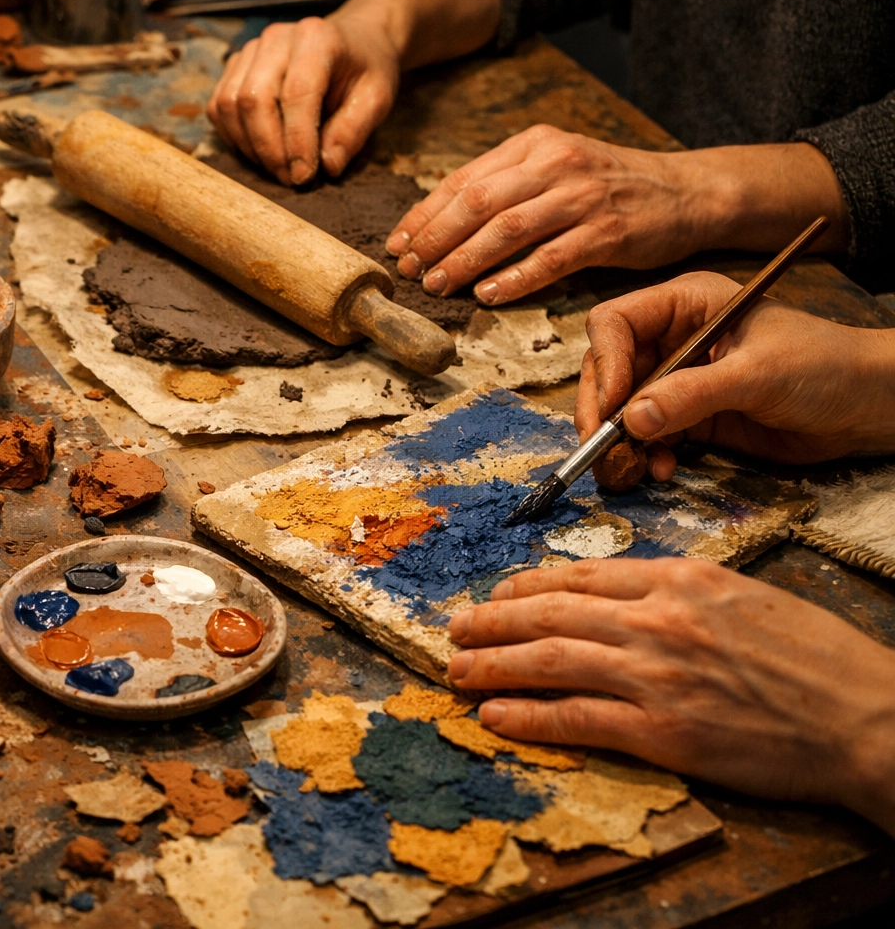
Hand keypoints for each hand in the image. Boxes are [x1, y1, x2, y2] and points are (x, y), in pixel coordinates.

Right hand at [206, 14, 402, 186]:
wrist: (352, 41)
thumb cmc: (365, 70)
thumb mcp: (377, 99)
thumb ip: (353, 131)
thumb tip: (327, 166)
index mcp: (317, 38)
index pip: (297, 93)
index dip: (297, 141)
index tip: (304, 176)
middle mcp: (277, 38)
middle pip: (254, 99)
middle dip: (268, 149)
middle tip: (289, 178)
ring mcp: (250, 50)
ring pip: (230, 104)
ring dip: (249, 146)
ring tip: (277, 168)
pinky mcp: (235, 66)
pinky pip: (219, 107)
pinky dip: (233, 136)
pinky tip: (259, 151)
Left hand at [384, 131, 849, 304]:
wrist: (688, 191)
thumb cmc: (612, 185)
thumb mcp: (557, 166)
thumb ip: (506, 184)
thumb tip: (442, 218)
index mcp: (535, 145)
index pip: (464, 179)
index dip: (424, 214)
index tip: (397, 243)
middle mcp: (556, 164)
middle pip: (477, 202)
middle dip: (435, 239)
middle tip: (408, 269)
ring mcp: (582, 198)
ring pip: (507, 229)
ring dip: (465, 260)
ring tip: (437, 284)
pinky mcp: (607, 233)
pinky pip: (551, 259)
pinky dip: (515, 278)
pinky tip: (489, 294)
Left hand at [446, 558, 894, 835]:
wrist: (865, 716)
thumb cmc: (815, 658)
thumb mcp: (743, 595)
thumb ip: (679, 592)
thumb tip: (624, 594)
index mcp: (679, 580)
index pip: (579, 576)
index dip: (525, 586)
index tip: (497, 593)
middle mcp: (658, 620)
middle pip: (549, 614)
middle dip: (492, 620)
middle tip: (454, 627)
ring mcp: (657, 676)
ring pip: (549, 661)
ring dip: (492, 664)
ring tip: (455, 669)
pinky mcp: (663, 731)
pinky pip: (576, 719)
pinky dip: (528, 717)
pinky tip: (494, 714)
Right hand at [575, 271, 894, 477]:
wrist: (868, 405)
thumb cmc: (825, 366)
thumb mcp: (757, 374)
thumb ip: (693, 394)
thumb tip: (631, 419)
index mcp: (685, 304)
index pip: (616, 323)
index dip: (605, 363)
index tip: (612, 406)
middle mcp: (673, 338)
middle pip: (607, 369)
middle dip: (602, 410)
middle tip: (603, 447)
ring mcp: (678, 379)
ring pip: (620, 407)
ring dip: (620, 440)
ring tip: (635, 465)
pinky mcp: (689, 416)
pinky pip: (646, 435)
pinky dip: (644, 454)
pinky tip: (660, 469)